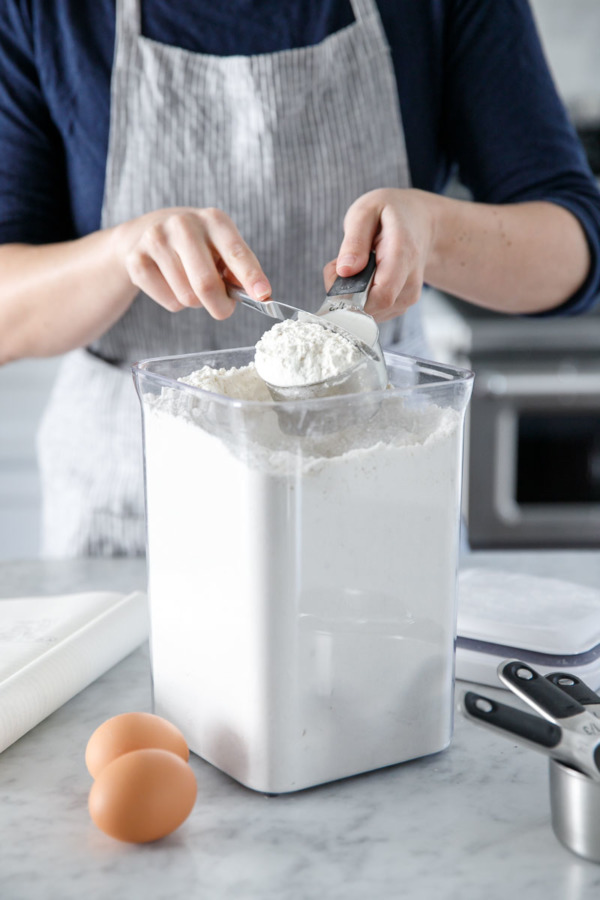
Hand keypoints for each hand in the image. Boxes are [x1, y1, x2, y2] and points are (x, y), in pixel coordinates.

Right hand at [114, 207, 270, 318]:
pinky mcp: (137, 260)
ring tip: (191, 283)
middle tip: (223, 308)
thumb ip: (239, 270)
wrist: (146, 233)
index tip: (263, 295)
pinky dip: (176, 303)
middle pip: (206, 284)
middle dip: (220, 305)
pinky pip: (169, 302)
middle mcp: (184, 224)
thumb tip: (258, 295)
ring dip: (196, 302)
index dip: (250, 276)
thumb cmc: (197, 246)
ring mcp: (156, 240)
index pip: (235, 252)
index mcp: (214, 220)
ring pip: (187, 297)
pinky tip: (171, 283)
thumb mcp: (221, 247)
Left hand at [323, 189, 437, 321]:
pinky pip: (372, 312)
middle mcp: (410, 282)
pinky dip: (360, 298)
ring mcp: (407, 297)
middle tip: (342, 264)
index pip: (382, 296)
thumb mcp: (366, 212)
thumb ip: (354, 241)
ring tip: (356, 266)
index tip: (339, 275)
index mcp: (403, 256)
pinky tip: (364, 276)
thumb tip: (345, 271)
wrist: (420, 222)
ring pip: (369, 313)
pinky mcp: (400, 305)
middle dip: (346, 293)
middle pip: (372, 308)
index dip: (353, 295)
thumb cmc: (391, 213)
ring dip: (352, 295)